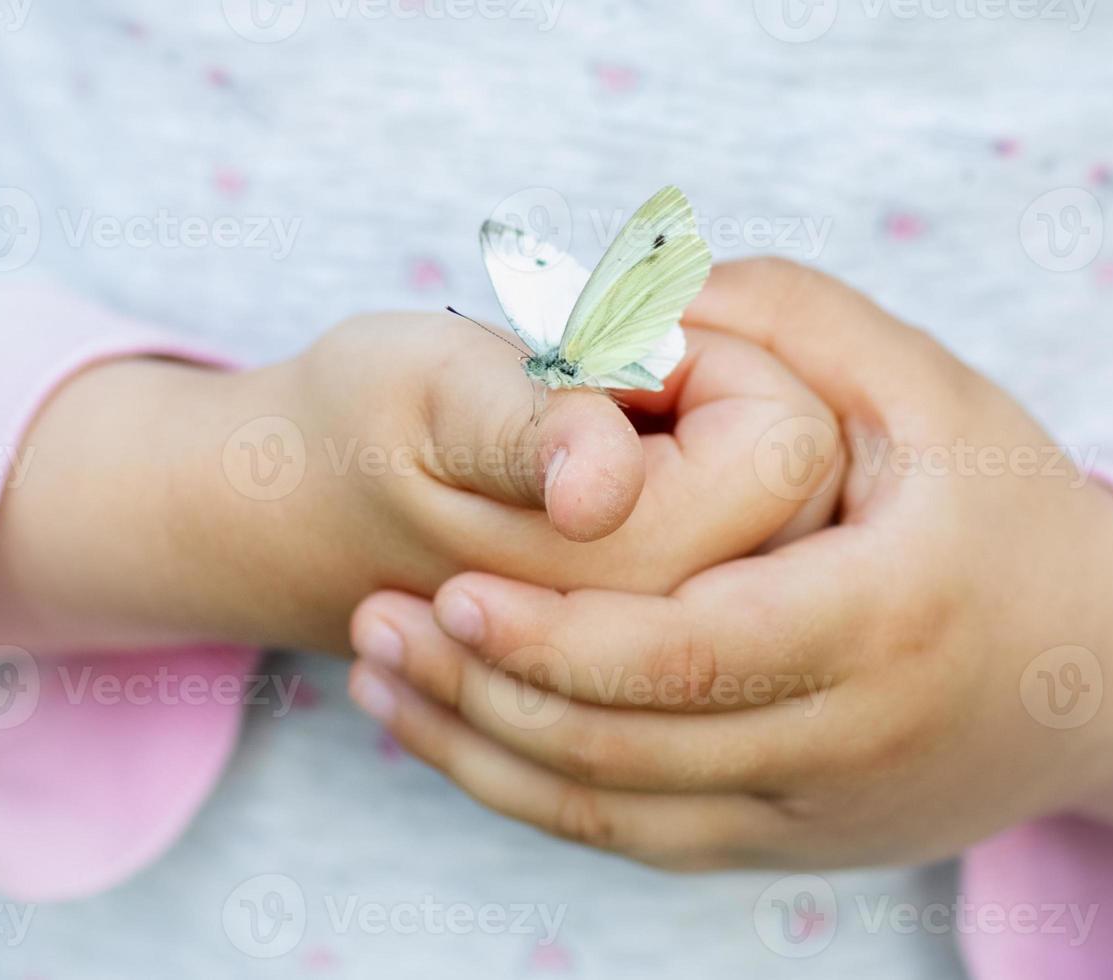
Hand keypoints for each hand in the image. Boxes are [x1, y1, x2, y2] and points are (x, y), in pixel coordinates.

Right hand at [0, 307, 838, 654]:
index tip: (613, 363)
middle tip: (605, 405)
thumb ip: (528, 427)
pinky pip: (754, 542)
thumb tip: (598, 485)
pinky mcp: (656, 640)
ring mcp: (667, 646)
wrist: (301, 518)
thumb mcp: (432, 389)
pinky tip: (608, 494)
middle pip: (811, 481)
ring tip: (601, 453)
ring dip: (717, 455)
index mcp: (631, 564)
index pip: (789, 430)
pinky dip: (704, 489)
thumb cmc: (364, 430)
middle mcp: (668, 626)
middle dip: (726, 411)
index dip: (713, 360)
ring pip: (794, 516)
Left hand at [347, 259, 1112, 871]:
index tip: (445, 586)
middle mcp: (855, 739)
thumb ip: (792, 320)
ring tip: (383, 689)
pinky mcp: (797, 845)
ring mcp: (823, 812)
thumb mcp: (928, 390)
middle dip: (483, 696)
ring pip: (620, 816)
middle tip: (371, 630)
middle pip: (630, 751)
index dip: (556, 634)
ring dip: (486, 758)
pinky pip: (646, 842)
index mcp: (889, 618)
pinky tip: (463, 741)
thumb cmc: (1007, 512)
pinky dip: (542, 798)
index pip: (690, 654)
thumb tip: (640, 294)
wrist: (1108, 675)